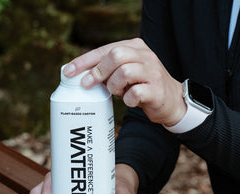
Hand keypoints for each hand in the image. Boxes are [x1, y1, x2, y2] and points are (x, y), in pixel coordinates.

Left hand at [63, 38, 185, 126]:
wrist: (171, 100)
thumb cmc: (143, 85)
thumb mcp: (126, 72)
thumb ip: (109, 69)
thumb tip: (81, 76)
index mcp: (135, 47)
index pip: (105, 49)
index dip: (84, 61)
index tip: (68, 72)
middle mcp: (145, 56)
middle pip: (116, 55)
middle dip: (98, 71)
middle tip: (90, 85)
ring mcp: (153, 72)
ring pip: (125, 72)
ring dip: (114, 86)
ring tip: (117, 92)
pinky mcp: (157, 90)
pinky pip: (135, 92)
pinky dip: (127, 99)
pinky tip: (130, 100)